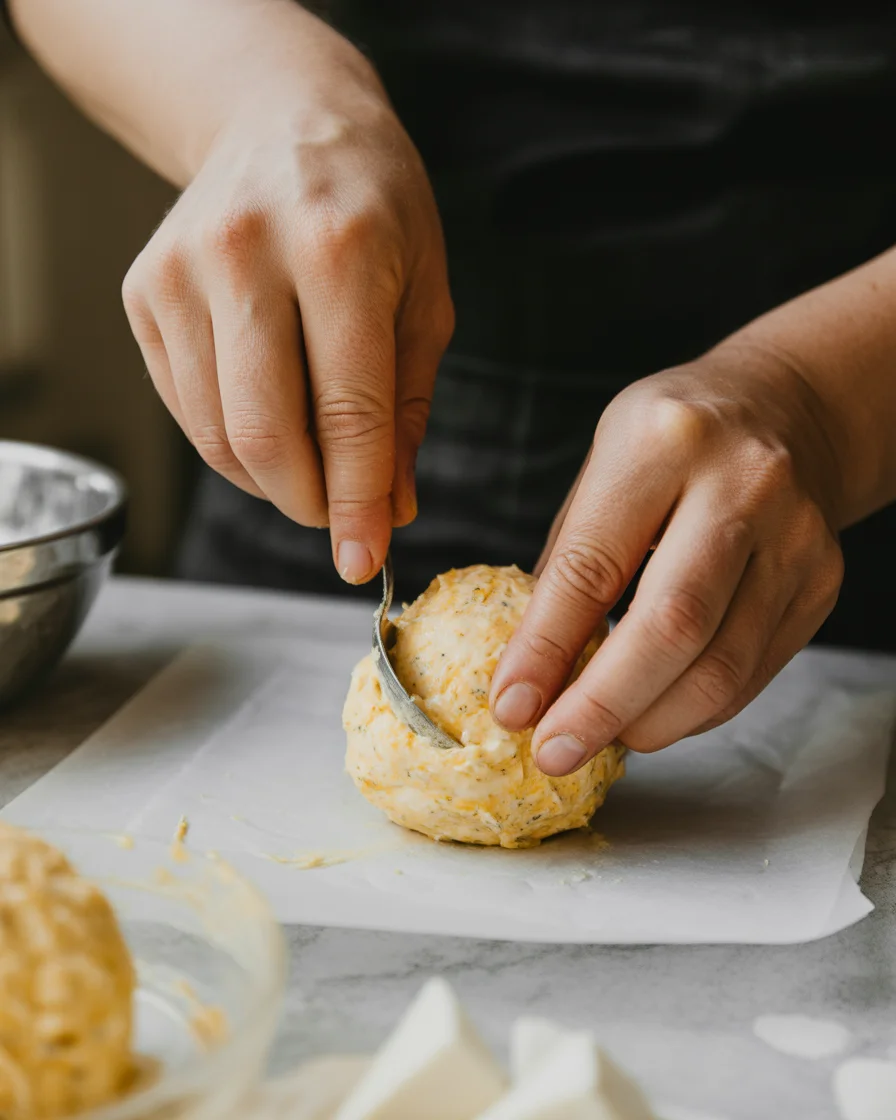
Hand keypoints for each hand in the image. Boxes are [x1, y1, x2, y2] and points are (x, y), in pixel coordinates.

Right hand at [121, 59, 452, 583]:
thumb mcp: (425, 293)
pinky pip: (187, 412)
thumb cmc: (373, 206)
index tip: (365, 561)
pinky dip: (234, 449)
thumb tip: (392, 507)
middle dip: (311, 505)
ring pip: (219, 436)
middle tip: (341, 521)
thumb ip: (407, 406)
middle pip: (267, 436)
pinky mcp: (144, 294)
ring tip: (315, 471)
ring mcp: (181, 273)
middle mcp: (246, 255)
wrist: (282, 119)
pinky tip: (272, 430)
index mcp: (338, 249)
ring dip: (273, 484)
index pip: (349, 414)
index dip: (358, 503)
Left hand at [489, 347, 844, 773]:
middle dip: (601, 706)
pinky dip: (692, 711)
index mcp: (663, 441)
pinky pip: (750, 674)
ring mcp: (794, 537)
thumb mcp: (603, 467)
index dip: (545, 647)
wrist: (786, 410)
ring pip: (719, 667)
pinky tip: (653, 712)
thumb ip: (571, 563)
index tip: (511, 706)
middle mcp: (742, 484)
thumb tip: (530, 674)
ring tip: (599, 738)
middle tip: (553, 751)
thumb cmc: (673, 440)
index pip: (593, 565)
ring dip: (649, 722)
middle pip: (671, 627)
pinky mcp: (821, 583)